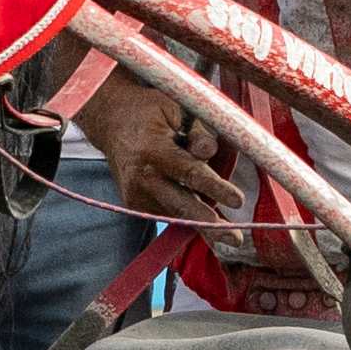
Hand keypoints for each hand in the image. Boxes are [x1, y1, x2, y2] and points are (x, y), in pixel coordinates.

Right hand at [81, 75, 251, 227]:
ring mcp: (136, 196)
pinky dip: (188, 220)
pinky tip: (208, 224)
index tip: (238, 200)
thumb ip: (196, 131)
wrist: (112, 123)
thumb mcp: (175, 110)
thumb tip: (210, 151)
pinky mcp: (135, 206)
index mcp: (152, 150)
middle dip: (209, 225)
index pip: (189, 173)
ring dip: (204, 227)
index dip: (215, 187)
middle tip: (235, 239)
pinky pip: (167, 215)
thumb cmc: (150, 112)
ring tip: (230, 238)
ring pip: (177, 215)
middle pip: (181, 206)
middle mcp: (141, 178)